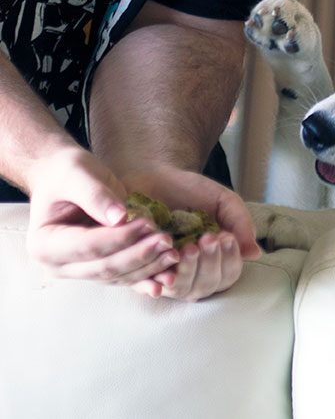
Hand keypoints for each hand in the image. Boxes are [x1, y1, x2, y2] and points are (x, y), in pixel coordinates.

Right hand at [26, 146, 179, 291]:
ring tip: (174, 255)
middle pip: (105, 267)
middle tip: (168, 241)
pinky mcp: (98, 268)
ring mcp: (79, 271)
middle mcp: (59, 265)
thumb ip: (96, 196)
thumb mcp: (77, 174)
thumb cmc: (66, 172)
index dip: (121, 237)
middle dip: (139, 255)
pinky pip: (124, 276)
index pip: (89, 246)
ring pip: (117, 276)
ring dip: (147, 268)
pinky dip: (146, 275)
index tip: (149, 223)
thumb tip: (121, 218)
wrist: (63, 177)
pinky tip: (168, 277)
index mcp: (46, 245)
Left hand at [120, 166, 260, 301]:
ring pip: (182, 290)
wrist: (155, 176)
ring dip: (189, 272)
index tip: (226, 237)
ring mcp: (167, 272)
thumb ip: (239, 223)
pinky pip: (149, 287)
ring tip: (189, 248)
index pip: (228, 274)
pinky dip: (158, 283)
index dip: (230, 260)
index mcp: (214, 257)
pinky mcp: (142, 269)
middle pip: (206, 286)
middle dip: (210, 264)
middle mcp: (192, 271)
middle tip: (208, 239)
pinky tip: (164, 271)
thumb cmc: (191, 191)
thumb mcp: (222, 201)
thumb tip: (254, 253)